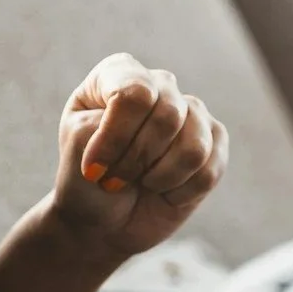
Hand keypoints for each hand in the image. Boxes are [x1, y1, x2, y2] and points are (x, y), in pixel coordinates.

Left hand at [48, 53, 228, 259]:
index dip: (117, 137)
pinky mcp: (215, 143)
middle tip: (115, 179)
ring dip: (160, 179)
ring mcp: (192, 112)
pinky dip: (180, 192)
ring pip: (194, 149)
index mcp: (120, 72)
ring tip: (142, 181)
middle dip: (137, 161)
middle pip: (168, 118)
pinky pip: (209, 171)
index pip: (136, 94)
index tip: (94, 169)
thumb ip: (107, 126)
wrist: (102, 218)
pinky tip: (164, 189)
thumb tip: (153, 131)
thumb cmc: (85, 178)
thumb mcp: (77, 147)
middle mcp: (161, 84)